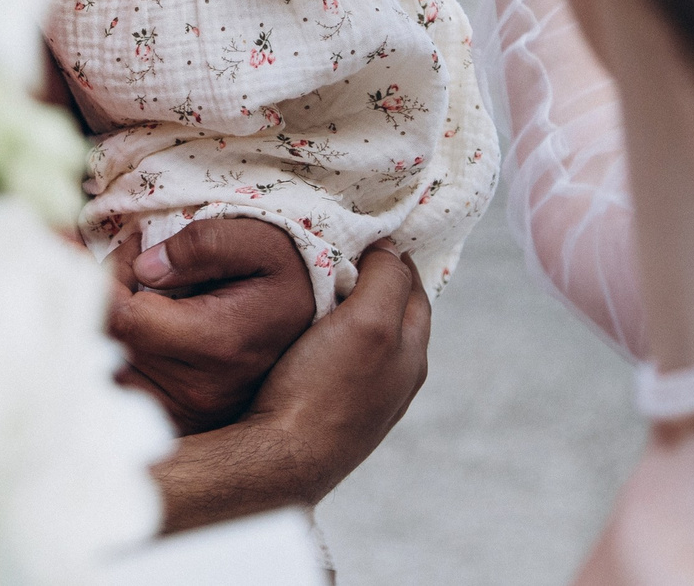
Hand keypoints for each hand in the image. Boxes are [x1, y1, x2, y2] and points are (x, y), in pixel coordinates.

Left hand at [106, 217, 317, 433]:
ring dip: (104, 327)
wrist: (319, 339)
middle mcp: (199, 389)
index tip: (126, 254)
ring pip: (108, 369)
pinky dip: (113, 354)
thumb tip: (144, 268)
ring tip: (127, 293)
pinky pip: (120, 391)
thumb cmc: (283, 278)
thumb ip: (203, 244)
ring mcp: (187, 412)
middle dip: (101, 298)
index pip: (126, 318)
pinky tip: (130, 326)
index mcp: (218, 341)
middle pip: (110, 344)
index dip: (110, 279)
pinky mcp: (178, 422)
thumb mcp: (261, 241)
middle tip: (118, 266)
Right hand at [150, 246, 432, 533]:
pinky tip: (301, 334)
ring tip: (314, 286)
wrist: (280, 462)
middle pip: (390, 313)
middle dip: (371, 280)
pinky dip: (325, 338)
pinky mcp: (330, 413)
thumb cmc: (324, 390)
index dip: (393, 255)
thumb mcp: (368, 321)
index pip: (413, 287)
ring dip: (345, 310)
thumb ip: (386, 280)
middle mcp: (396, 379)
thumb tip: (390, 248)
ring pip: (362, 338)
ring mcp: (364, 399)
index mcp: (412, 354)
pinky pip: (335, 361)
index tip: (365, 231)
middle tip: (337, 252)